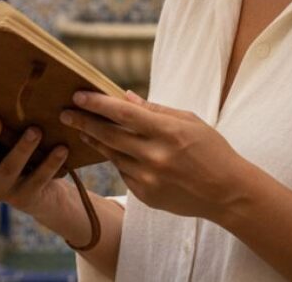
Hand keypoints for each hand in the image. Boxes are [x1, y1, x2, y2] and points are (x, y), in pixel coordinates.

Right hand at [0, 104, 70, 217]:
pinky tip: (61, 149)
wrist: (45, 195)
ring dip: (22, 148)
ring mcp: (3, 187)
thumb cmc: (25, 156)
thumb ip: (6, 119)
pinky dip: (50, 163)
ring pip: (10, 167)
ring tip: (35, 131)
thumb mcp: (11, 138)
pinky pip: (38, 179)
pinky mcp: (25, 198)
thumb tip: (8, 75)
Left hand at [60, 90, 250, 221]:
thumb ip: (155, 110)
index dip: (98, 103)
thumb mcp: (189, 121)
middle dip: (84, 122)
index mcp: (168, 133)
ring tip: (81, 128)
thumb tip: (125, 97)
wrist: (227, 193)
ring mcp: (148, 179)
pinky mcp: (145, 195)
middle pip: (109, 136)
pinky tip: (113, 150)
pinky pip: (123, 172)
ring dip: (95, 140)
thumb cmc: (211, 150)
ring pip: (112, 155)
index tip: (78, 94)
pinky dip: (117, 159)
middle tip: (65, 112)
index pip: (124, 114)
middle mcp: (155, 157)